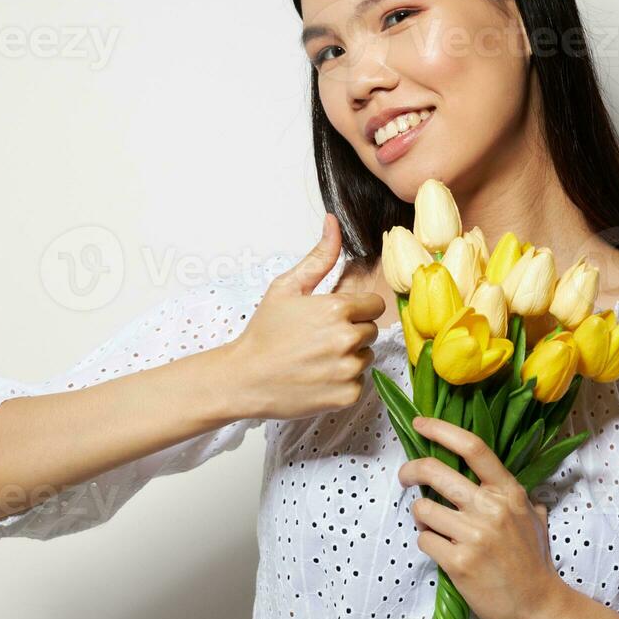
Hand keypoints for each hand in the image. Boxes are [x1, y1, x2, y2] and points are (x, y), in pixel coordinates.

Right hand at [228, 214, 385, 419]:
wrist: (244, 378)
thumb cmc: (264, 332)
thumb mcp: (287, 288)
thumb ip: (319, 257)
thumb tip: (333, 222)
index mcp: (337, 309)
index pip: (374, 305)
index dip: (355, 309)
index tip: (333, 317)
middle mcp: (347, 338)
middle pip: (371, 331)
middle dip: (351, 332)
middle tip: (319, 338)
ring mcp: (348, 369)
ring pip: (366, 357)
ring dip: (348, 357)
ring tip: (316, 358)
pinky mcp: (346, 395)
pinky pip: (359, 383)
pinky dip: (343, 382)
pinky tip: (318, 377)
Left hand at [398, 414, 572, 618]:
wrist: (538, 607)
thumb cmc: (534, 563)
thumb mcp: (533, 519)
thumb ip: (515, 496)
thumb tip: (495, 479)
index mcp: (509, 492)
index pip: (473, 447)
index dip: (441, 430)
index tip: (420, 423)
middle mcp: (491, 508)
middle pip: (435, 471)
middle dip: (411, 470)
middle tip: (405, 477)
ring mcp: (474, 535)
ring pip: (423, 509)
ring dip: (423, 519)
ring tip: (438, 530)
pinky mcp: (459, 562)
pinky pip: (424, 540)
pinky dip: (428, 544)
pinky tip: (444, 553)